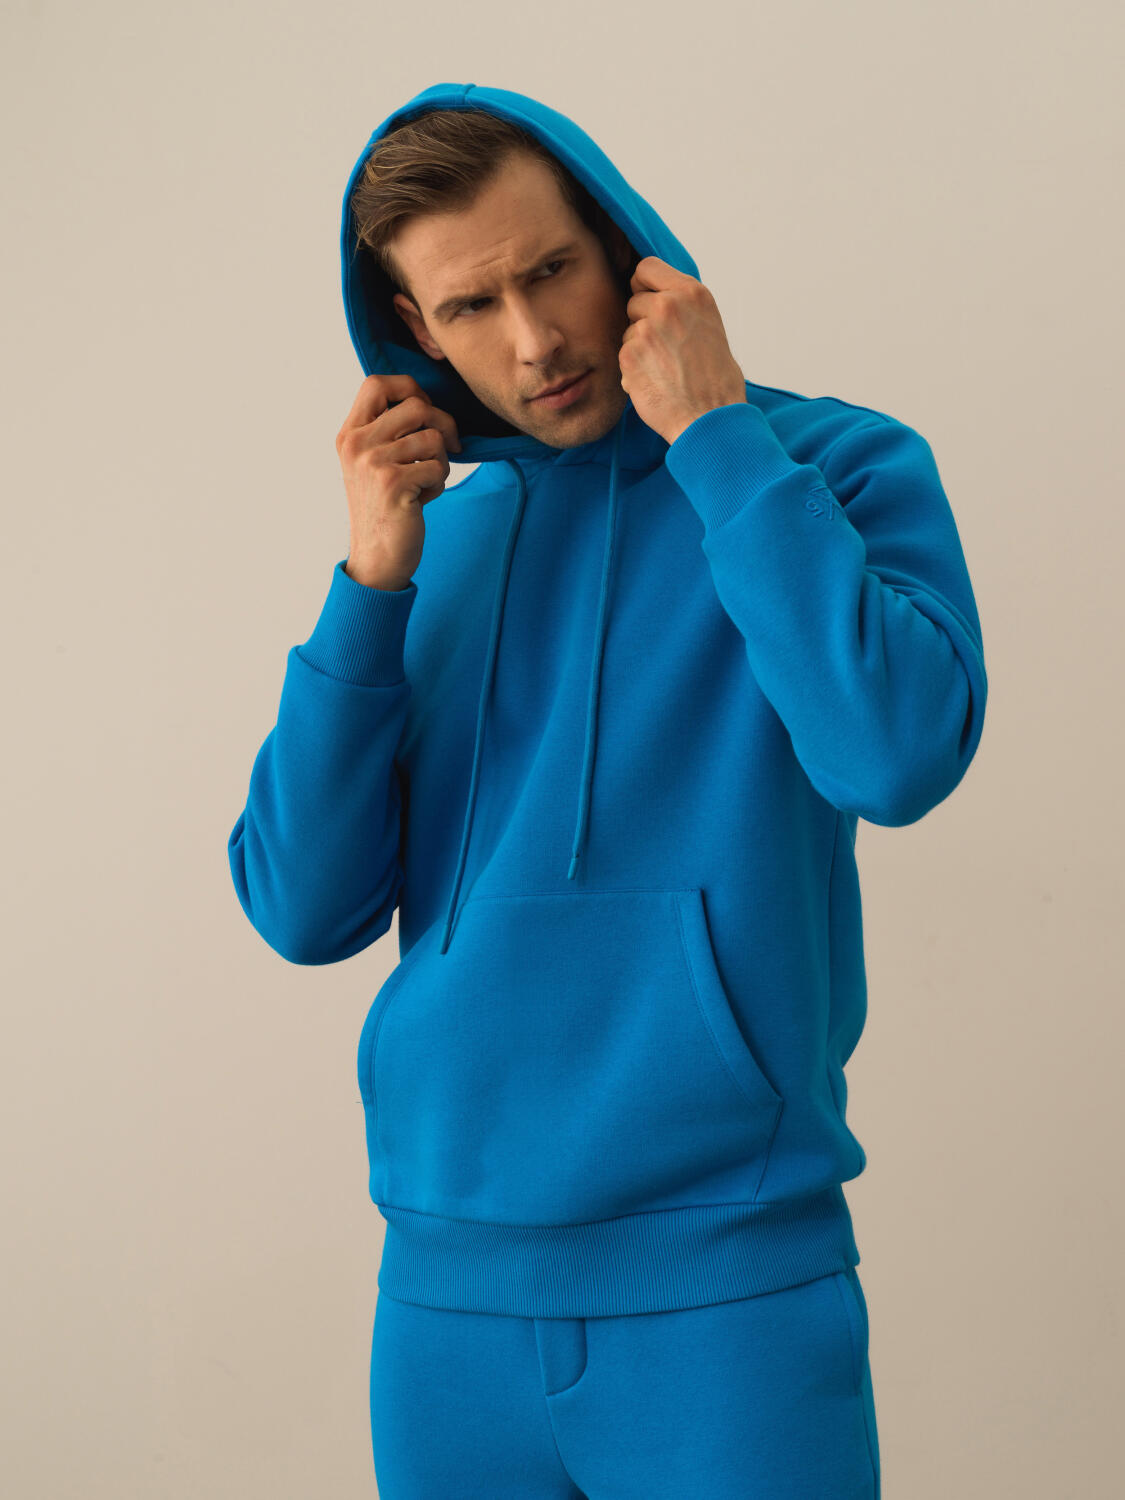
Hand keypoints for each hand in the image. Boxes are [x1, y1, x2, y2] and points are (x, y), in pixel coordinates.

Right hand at [335, 374, 461, 588]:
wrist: (377, 557)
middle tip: (449, 448)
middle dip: (444, 425)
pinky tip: (422, 500)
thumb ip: (387, 431)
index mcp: (349, 434)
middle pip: (417, 405)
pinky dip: (439, 484)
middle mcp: (356, 443)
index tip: (425, 411)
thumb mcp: (372, 463)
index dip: (410, 388)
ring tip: (425, 482)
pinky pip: (438, 466)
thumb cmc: (384, 508)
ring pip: (433, 438)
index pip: (377, 383)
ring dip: (441, 461)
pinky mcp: (394, 483)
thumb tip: (425, 401)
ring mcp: (373, 462)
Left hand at [617, 256, 746, 445]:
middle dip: (642, 322)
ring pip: (627, 331)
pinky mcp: (630, 355)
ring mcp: (647, 329)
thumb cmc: (716, 381)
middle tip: (665, 349)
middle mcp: (669, 305)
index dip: (643, 286)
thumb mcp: (709, 326)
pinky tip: (655, 383)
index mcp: (692, 293)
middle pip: (634, 301)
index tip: (649, 302)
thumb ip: (684, 308)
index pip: (647, 267)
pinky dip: (633, 371)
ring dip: (638, 349)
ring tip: (665, 369)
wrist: (710, 418)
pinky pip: (622, 356)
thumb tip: (659, 297)